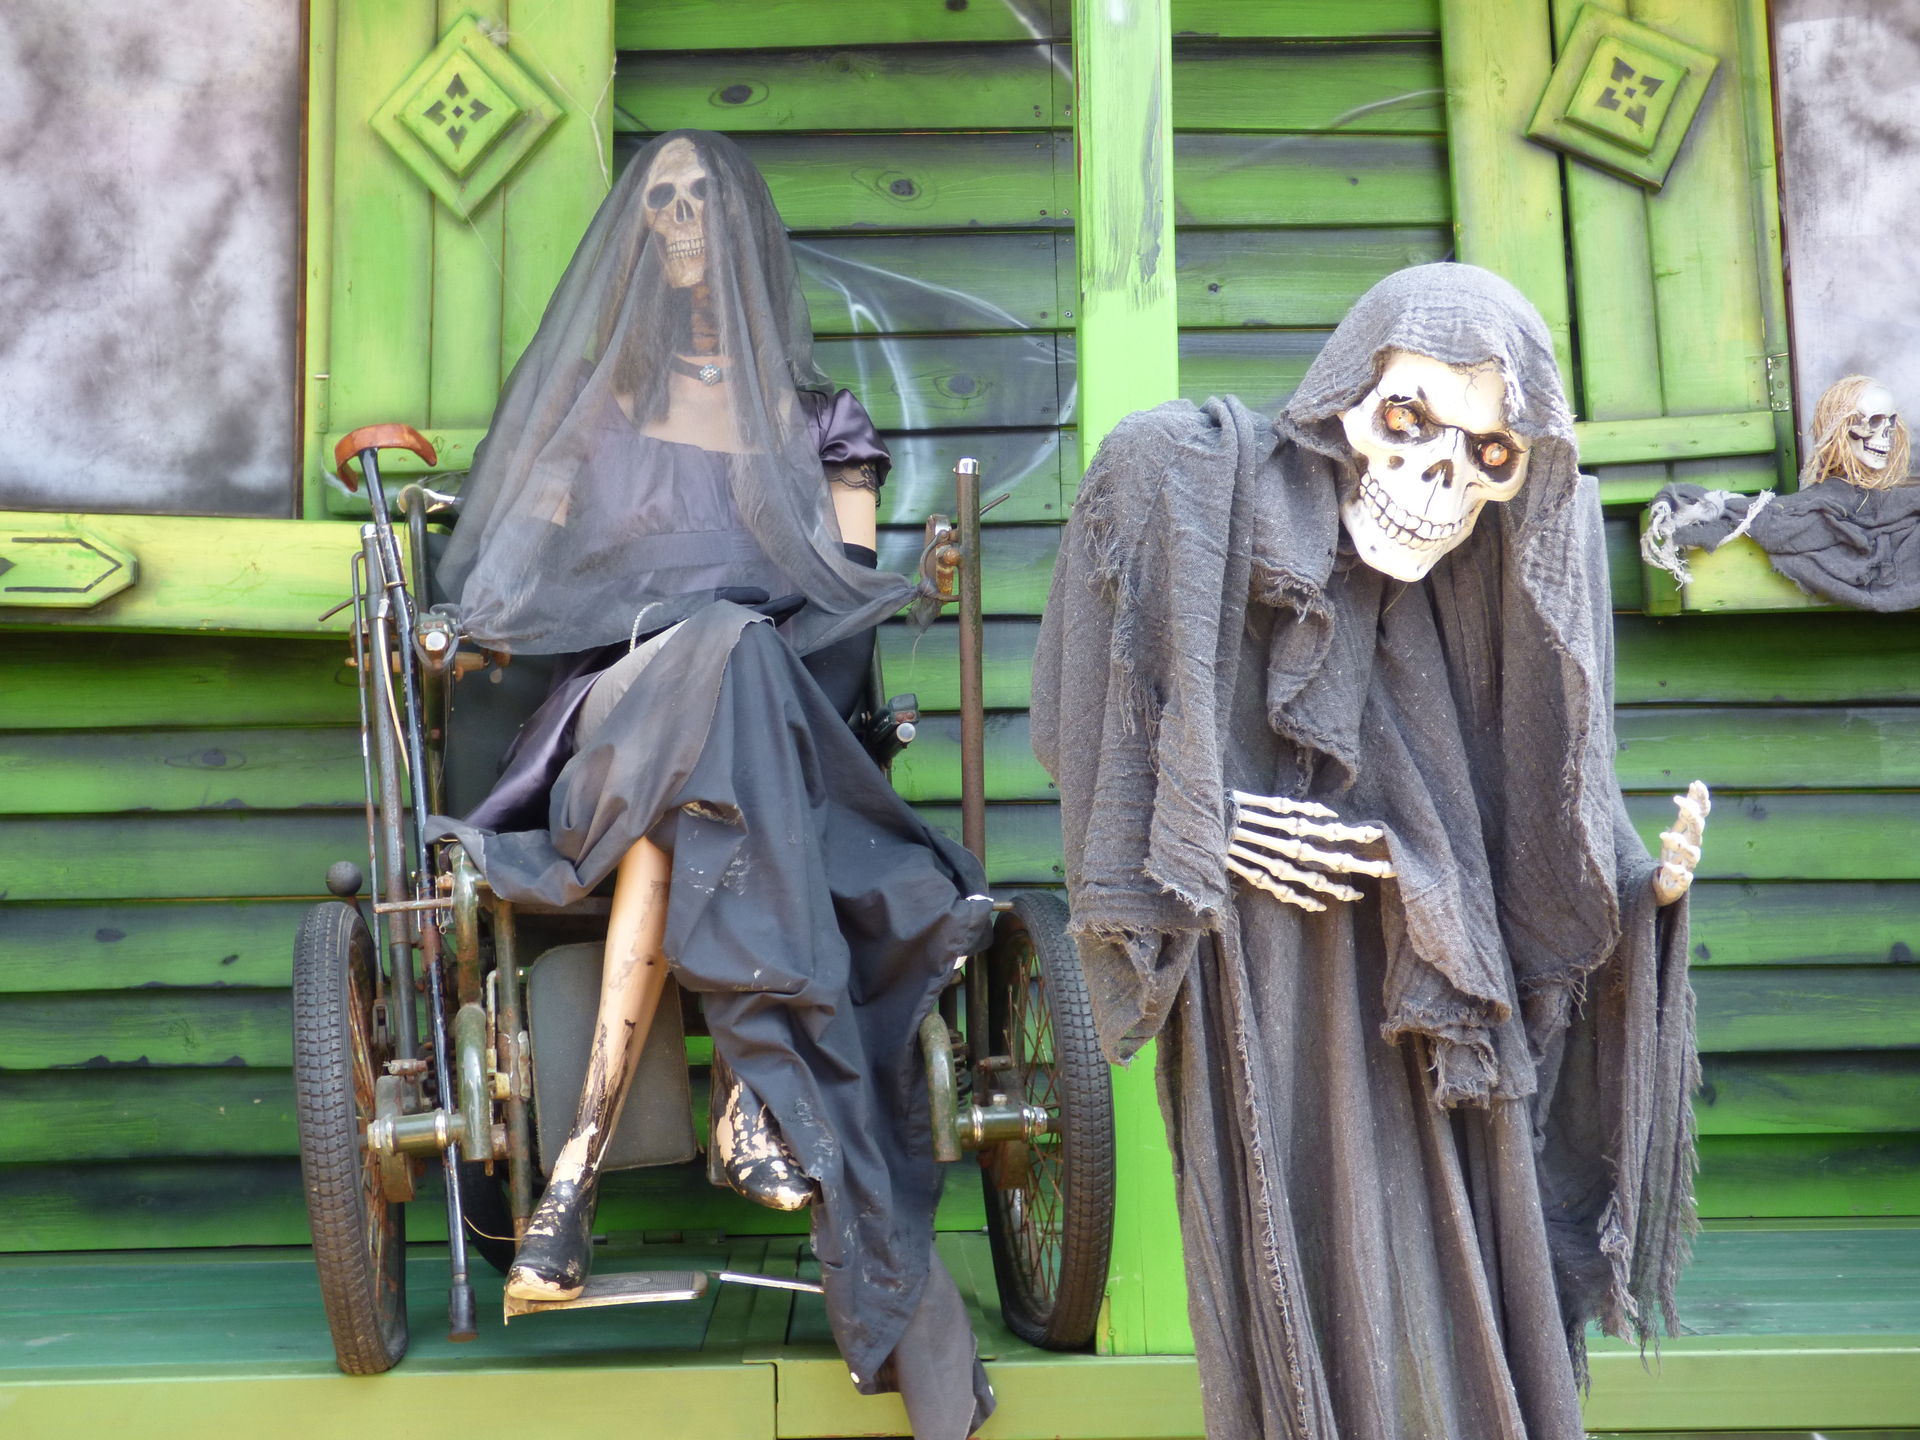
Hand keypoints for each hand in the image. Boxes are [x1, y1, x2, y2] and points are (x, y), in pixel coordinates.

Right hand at [1226, 790, 1394, 912]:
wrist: (1200, 824)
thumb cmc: (1233, 808)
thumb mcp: (1266, 803)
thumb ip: (1294, 808)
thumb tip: (1328, 814)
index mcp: (1290, 825)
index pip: (1332, 830)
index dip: (1356, 833)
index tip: (1380, 835)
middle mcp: (1286, 845)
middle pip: (1330, 856)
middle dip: (1360, 863)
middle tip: (1389, 870)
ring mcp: (1272, 863)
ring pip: (1311, 879)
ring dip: (1335, 887)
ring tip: (1356, 894)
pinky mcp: (1257, 876)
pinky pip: (1284, 892)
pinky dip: (1303, 899)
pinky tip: (1320, 907)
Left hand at [1652, 781, 1710, 905]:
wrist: (1668, 882)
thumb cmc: (1675, 853)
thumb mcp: (1679, 828)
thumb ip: (1686, 812)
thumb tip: (1695, 785)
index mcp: (1692, 834)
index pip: (1701, 814)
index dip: (1701, 799)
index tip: (1695, 783)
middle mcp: (1694, 847)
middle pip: (1697, 830)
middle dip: (1691, 815)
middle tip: (1678, 801)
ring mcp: (1689, 864)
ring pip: (1692, 854)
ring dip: (1680, 844)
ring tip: (1664, 836)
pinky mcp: (1681, 881)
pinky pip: (1683, 878)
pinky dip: (1677, 872)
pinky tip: (1669, 867)